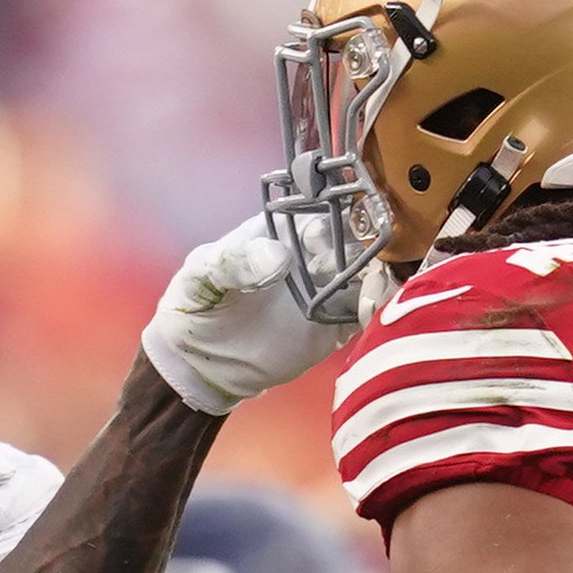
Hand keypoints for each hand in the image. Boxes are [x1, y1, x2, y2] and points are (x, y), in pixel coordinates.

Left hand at [144, 221, 362, 414]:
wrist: (199, 363)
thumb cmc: (195, 305)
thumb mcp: (202, 275)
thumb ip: (234, 262)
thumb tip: (280, 257)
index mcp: (281, 231)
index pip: (319, 209)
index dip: (336, 211)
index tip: (344, 222)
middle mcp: (308, 256)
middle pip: (352, 238)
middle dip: (366, 241)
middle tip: (369, 253)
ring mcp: (323, 291)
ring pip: (365, 273)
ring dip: (377, 274)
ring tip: (372, 285)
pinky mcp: (332, 327)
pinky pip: (363, 314)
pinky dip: (374, 309)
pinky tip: (369, 311)